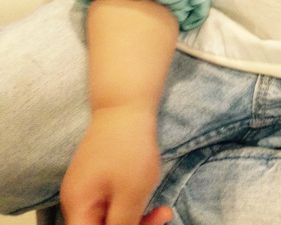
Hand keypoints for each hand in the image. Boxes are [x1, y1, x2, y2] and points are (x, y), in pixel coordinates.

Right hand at [61, 107, 168, 224]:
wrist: (127, 104)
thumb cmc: (128, 147)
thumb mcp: (131, 194)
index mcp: (78, 206)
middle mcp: (77, 199)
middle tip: (161, 217)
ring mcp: (88, 186)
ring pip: (110, 217)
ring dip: (137, 217)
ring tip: (164, 210)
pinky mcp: (99, 176)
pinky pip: (114, 201)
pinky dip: (133, 202)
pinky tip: (149, 192)